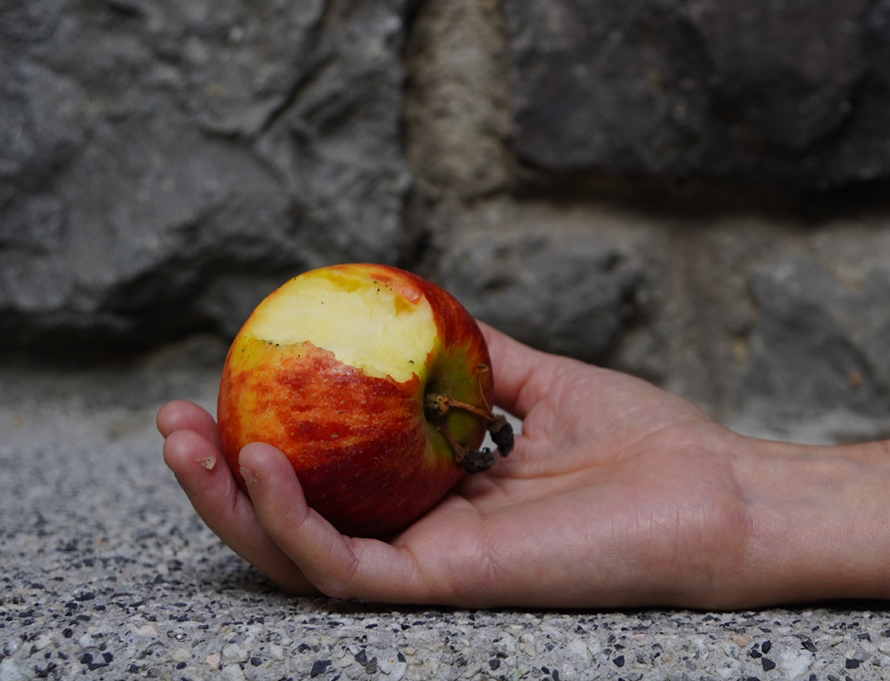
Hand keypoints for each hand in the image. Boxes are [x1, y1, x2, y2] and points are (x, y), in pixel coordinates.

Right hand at [157, 326, 753, 607]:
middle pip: (296, 518)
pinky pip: (346, 567)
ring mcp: (432, 565)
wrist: (718, 495)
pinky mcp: (447, 584)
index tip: (226, 379)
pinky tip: (262, 461)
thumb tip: (418, 305)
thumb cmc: (649, 446)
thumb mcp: (546, 381)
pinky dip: (293, 521)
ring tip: (185, 440)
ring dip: (229, 502)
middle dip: (220, 477)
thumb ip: (479, 355)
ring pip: (299, 552)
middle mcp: (425, 536)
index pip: (331, 478)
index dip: (267, 437)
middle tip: (171, 420)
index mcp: (442, 496)